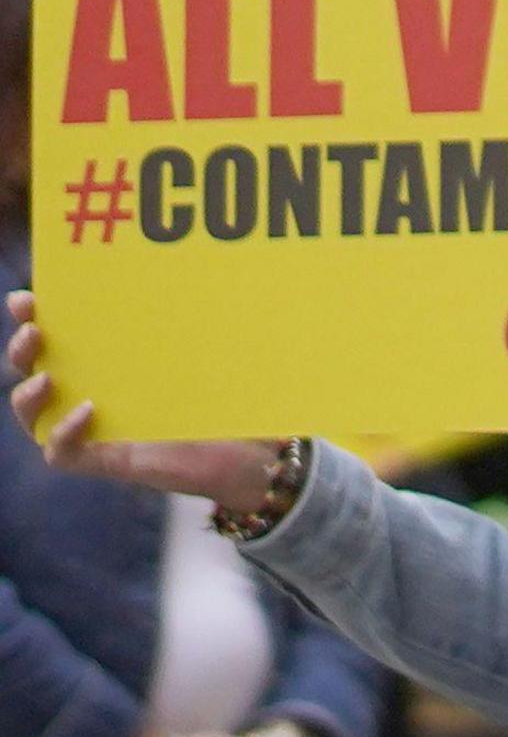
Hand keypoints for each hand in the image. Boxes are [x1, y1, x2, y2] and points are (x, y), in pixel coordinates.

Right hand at [9, 296, 288, 508]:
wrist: (255, 452)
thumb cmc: (232, 396)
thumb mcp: (210, 352)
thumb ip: (196, 322)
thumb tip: (196, 274)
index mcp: (111, 362)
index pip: (60, 337)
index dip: (35, 317)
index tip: (26, 299)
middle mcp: (94, 393)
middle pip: (34, 371)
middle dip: (22, 348)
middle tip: (34, 330)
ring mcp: (97, 430)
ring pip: (35, 415)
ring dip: (27, 395)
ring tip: (45, 378)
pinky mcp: (108, 462)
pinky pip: (63, 453)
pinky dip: (64, 434)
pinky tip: (85, 411)